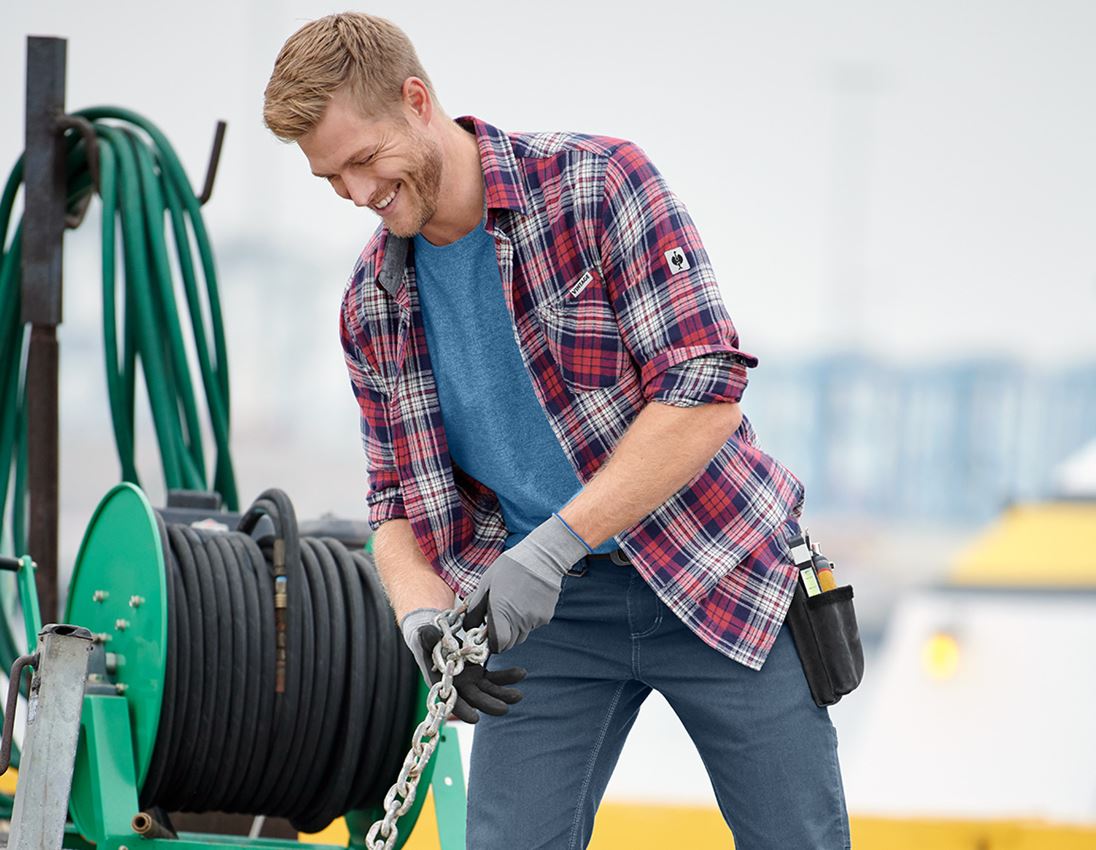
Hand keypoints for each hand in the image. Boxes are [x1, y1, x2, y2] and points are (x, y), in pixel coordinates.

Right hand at [400, 608, 524, 723]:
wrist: (434, 634)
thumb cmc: (424, 636)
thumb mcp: (423, 635)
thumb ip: (427, 637)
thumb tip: (431, 636)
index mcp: (439, 681)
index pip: (450, 699)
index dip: (461, 708)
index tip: (474, 718)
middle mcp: (455, 685)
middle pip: (473, 698)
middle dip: (488, 704)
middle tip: (504, 709)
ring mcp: (468, 680)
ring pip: (487, 690)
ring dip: (502, 694)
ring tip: (519, 696)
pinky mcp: (478, 672)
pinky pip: (494, 678)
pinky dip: (507, 677)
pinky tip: (521, 674)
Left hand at [464, 514, 589, 652]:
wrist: (542, 558)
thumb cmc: (510, 567)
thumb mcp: (486, 583)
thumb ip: (476, 608)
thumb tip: (470, 626)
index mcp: (500, 611)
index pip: (498, 645)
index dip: (492, 643)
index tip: (489, 634)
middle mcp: (518, 620)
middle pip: (510, 643)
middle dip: (503, 636)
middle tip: (500, 618)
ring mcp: (534, 620)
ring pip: (522, 635)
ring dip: (515, 627)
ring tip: (515, 604)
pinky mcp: (546, 617)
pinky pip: (533, 625)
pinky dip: (528, 619)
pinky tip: (527, 600)